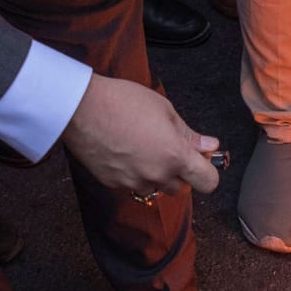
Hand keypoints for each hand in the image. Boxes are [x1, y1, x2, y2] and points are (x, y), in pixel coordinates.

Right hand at [60, 74, 220, 195]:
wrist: (81, 108)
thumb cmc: (123, 102)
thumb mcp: (164, 110)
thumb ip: (189, 134)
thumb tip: (209, 146)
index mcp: (175, 156)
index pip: (208, 182)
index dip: (208, 172)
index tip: (202, 160)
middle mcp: (156, 175)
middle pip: (181, 189)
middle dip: (181, 173)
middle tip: (170, 149)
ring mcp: (133, 182)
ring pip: (155, 189)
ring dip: (157, 176)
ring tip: (144, 148)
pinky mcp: (113, 184)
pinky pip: (132, 185)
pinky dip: (134, 174)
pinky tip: (125, 151)